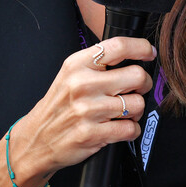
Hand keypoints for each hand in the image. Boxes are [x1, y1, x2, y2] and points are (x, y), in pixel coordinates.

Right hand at [8, 37, 156, 184]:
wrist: (36, 140)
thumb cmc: (59, 106)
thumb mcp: (70, 74)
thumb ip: (99, 63)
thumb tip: (137, 55)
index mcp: (77, 65)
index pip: (118, 46)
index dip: (141, 48)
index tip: (149, 53)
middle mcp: (82, 84)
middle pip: (137, 75)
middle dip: (143, 84)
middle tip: (136, 89)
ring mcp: (87, 110)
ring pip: (137, 104)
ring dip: (136, 111)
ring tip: (123, 112)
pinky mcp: (91, 134)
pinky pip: (131, 129)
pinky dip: (131, 130)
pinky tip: (119, 127)